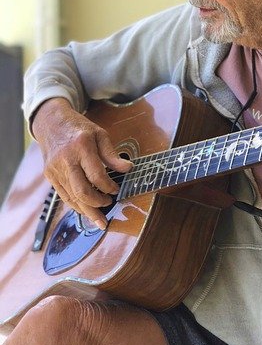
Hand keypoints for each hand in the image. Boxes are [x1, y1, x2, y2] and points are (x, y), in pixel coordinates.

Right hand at [32, 98, 132, 228]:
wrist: (51, 122)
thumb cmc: (79, 128)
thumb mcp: (100, 134)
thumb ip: (112, 154)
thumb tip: (128, 169)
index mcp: (81, 147)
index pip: (96, 175)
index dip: (109, 186)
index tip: (117, 190)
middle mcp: (66, 160)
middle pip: (82, 191)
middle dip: (97, 204)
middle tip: (109, 205)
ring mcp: (55, 170)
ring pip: (72, 198)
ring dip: (87, 211)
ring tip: (100, 221)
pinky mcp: (50, 176)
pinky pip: (64, 196)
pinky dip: (76, 205)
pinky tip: (86, 211)